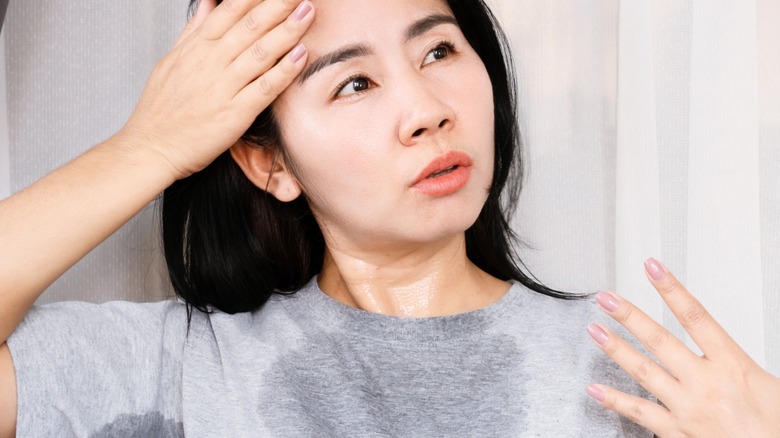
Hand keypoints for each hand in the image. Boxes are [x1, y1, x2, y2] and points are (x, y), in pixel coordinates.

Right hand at [120, 0, 314, 179]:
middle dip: (277, 5)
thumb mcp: (170, 62)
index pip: (229, 11)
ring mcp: (222, 88)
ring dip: (287, 31)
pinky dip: (284, 71)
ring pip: (260, 52)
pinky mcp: (234, 114)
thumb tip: (208, 3)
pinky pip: (264, 88)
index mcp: (195, 49)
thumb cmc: (160, 111)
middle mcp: (209, 63)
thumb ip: (193, 32)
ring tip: (308, 11)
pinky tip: (302, 55)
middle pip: (249, 26)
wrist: (149, 149)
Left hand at [586, 258, 779, 436]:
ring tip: (594, 330)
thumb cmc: (776, 429)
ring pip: (643, 371)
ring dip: (615, 349)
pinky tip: (594, 388)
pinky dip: (614, 400)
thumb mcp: (772, 384)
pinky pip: (639, 413)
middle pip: (660, 340)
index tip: (652, 269)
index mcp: (732, 366)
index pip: (696, 317)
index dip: (671, 290)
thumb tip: (728, 351)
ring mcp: (687, 408)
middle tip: (606, 298)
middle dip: (629, 316)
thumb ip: (741, 363)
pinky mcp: (676, 433)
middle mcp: (705, 384)